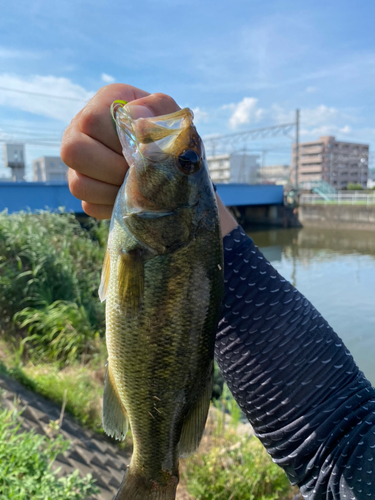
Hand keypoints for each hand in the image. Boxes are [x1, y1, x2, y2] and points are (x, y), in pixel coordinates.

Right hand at [61, 84, 236, 234]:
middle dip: (112, 169)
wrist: (173, 160)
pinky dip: (113, 206)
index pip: (91, 122)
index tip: (142, 151)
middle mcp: (81, 130)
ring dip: (113, 191)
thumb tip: (134, 114)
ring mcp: (78, 163)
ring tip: (136, 186)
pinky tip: (131, 197)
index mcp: (104, 104)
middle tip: (137, 174)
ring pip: (78, 184)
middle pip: (73, 152)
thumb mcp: (171, 117)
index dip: (117, 142)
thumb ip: (157, 109)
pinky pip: (89, 205)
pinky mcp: (84, 189)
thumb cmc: (171, 134)